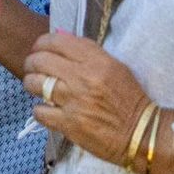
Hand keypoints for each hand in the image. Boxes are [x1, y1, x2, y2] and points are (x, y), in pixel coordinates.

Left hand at [21, 31, 151, 163]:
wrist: (142, 133)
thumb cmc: (128, 99)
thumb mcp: (115, 68)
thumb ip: (88, 54)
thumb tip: (59, 40)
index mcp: (97, 61)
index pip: (56, 41)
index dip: (41, 44)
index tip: (39, 50)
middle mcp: (83, 78)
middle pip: (40, 60)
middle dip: (31, 63)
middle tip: (33, 69)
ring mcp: (74, 101)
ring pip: (34, 83)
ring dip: (31, 84)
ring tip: (36, 88)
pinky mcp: (69, 123)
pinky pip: (39, 111)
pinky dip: (40, 110)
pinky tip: (47, 110)